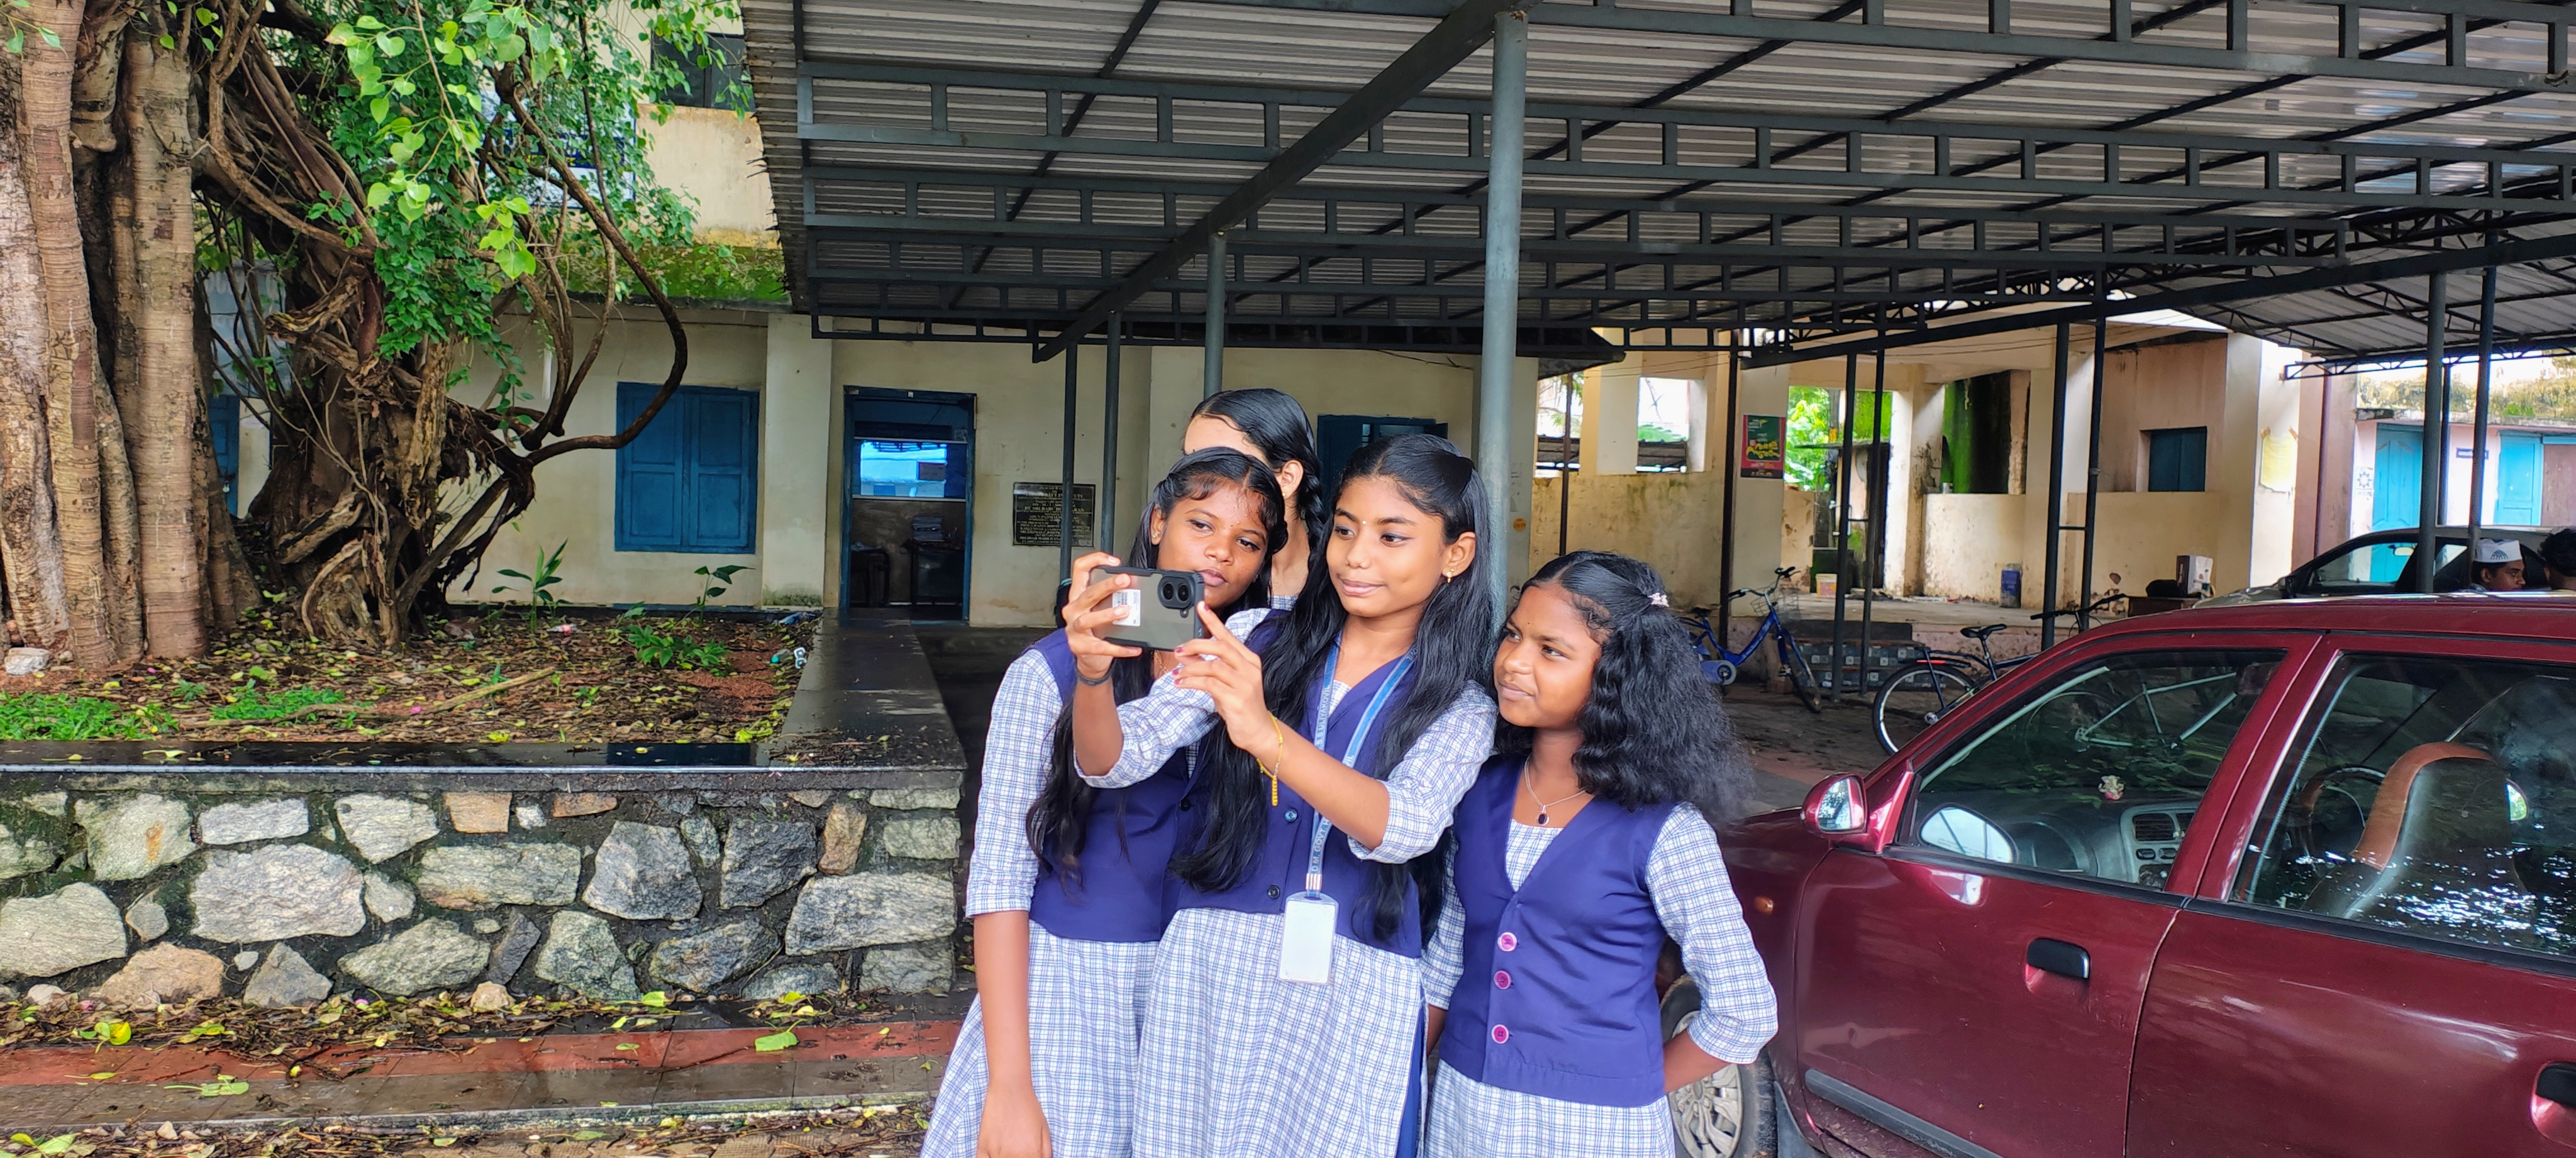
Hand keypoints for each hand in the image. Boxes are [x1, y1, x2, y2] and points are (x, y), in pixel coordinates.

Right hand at [977, 1082, 1050, 1157]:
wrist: (1010, 1089)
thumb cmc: (1029, 1108)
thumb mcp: (1045, 1131)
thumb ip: (1045, 1153)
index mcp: (1031, 1154)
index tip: (1029, 1155)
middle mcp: (1013, 1157)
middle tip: (1019, 1150)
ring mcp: (996, 1153)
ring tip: (1009, 1149)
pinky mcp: (982, 1147)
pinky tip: (995, 1154)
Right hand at [1060, 551, 1142, 680]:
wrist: (1088, 657)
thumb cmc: (1095, 629)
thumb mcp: (1098, 608)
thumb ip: (1110, 596)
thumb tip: (1136, 587)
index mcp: (1078, 595)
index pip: (1080, 569)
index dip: (1095, 560)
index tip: (1114, 561)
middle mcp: (1074, 609)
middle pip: (1088, 593)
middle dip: (1107, 585)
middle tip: (1125, 580)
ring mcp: (1074, 629)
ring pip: (1088, 619)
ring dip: (1107, 614)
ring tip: (1125, 611)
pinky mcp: (1080, 647)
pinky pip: (1101, 647)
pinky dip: (1119, 648)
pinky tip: (1133, 648)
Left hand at [1172, 603, 1271, 750]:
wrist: (1258, 731)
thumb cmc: (1240, 706)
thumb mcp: (1223, 684)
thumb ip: (1207, 668)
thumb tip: (1185, 655)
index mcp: (1248, 660)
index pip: (1228, 636)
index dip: (1213, 621)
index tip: (1201, 607)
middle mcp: (1249, 668)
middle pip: (1221, 647)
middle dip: (1197, 645)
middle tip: (1179, 650)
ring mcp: (1245, 683)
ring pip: (1213, 666)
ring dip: (1191, 669)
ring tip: (1177, 674)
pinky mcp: (1237, 699)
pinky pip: (1210, 684)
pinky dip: (1192, 683)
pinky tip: (1182, 685)